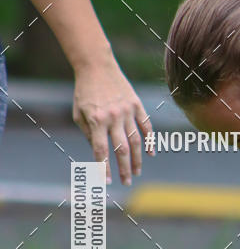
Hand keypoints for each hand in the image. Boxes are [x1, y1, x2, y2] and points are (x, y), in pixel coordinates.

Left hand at [72, 54, 153, 184]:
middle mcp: (113, 117)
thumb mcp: (79, 114)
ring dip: (137, 159)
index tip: (106, 181)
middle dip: (124, 169)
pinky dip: (150, 141)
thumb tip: (101, 154)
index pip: (101, 150)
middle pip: (121, 149)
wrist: (96, 66)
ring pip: (136, 141)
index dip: (104, 168)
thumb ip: (89, 135)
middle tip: (126, 182)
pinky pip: (146, 126)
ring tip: (136, 172)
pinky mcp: (136, 104)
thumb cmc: (84, 92)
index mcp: (96, 120)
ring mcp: (127, 111)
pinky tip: (150, 153)